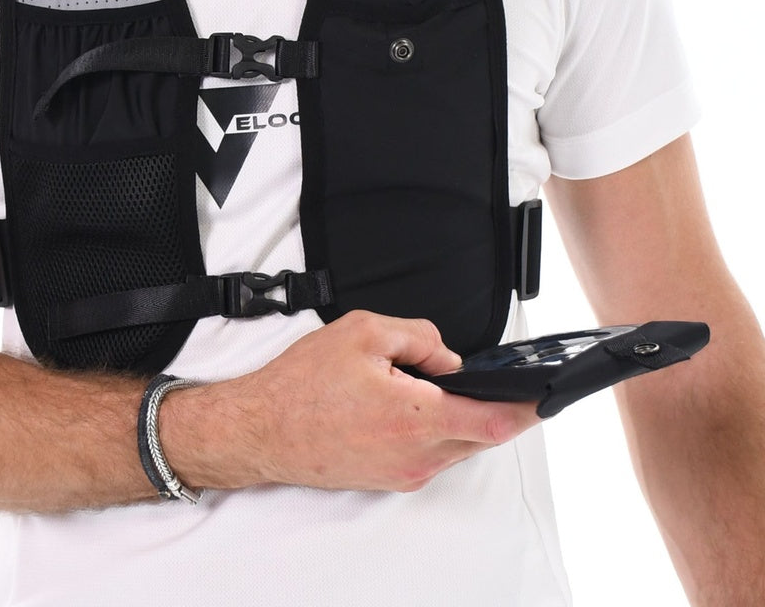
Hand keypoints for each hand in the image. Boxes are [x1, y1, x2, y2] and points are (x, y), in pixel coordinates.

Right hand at [162, 310, 539, 492]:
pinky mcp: (388, 479)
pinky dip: (438, 430)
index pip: (495, 421)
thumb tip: (450, 357)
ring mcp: (403, 473)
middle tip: (501, 381)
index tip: (549, 395)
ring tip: (444, 386)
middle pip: (482, 436)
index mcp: (415, 419)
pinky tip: (415, 404)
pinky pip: (432, 455)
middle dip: (497, 408)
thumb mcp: (362, 332)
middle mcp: (416, 456)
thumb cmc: (302, 384)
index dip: (529, 408)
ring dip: (463, 419)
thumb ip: (419, 336)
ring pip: (457, 446)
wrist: (261, 429)